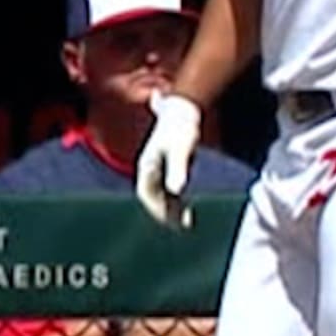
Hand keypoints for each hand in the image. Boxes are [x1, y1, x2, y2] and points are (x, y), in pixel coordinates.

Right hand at [136, 92, 200, 228]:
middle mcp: (149, 168)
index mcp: (147, 165)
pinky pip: (167, 190)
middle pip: (152, 196)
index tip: (170, 221)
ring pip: (159, 195)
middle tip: (180, 226)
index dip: (157, 209)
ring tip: (186, 223)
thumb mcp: (181, 149)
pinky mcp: (167, 166)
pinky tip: (188, 210)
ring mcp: (157, 167)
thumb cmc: (182, 129)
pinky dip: (175, 201)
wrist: (184, 108)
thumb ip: (179, 169)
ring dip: (170, 209)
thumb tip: (177, 190)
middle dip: (163, 212)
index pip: (147, 193)